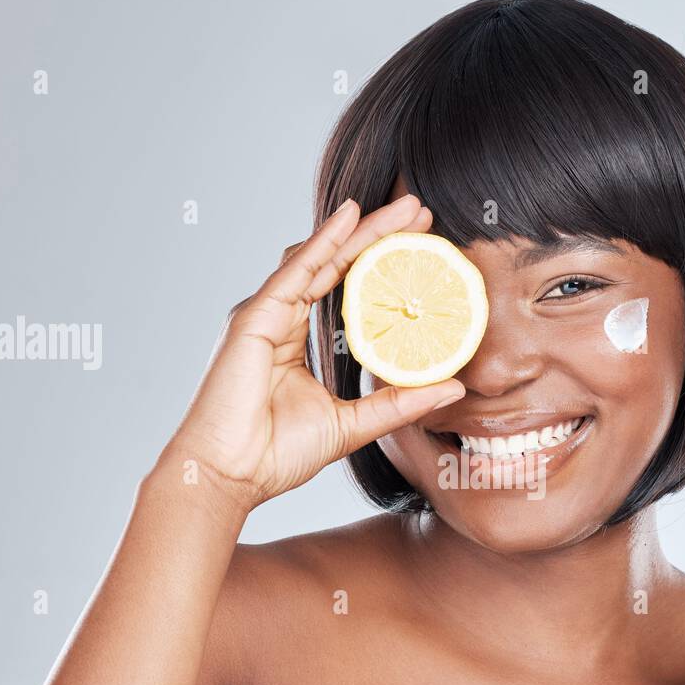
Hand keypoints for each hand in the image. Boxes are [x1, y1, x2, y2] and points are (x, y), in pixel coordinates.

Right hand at [164, 193, 464, 510]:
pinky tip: (352, 217)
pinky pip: (297, 270)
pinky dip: (325, 241)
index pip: (345, 288)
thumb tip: (454, 389)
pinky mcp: (255, 318)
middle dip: (380, 234)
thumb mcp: (353, 425)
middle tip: (421, 209)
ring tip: (404, 208)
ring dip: (363, 229)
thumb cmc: (276, 455)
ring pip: (321, 258)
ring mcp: (266, 314)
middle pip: (336, 263)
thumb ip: (398, 403)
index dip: (382, 263)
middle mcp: (280, 319)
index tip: (423, 245)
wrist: (231, 475)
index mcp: (296, 340)